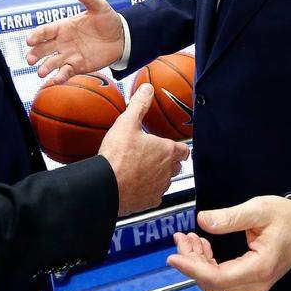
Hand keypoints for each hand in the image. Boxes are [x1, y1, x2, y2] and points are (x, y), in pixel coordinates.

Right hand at [25, 0, 127, 82]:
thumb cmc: (108, 20)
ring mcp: (69, 55)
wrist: (122, 38)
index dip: (37, 35)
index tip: (30, 41)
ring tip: (41, 72)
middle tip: (30, 59)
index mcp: (64, 26)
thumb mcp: (98, 7)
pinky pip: (65, 72)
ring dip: (45, 67)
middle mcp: (63, 42)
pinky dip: (59, 76)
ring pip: (52, 62)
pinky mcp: (77, 66)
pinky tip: (55, 80)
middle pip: (44, 48)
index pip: (46, 31)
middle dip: (35, 54)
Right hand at [98, 83, 190, 215]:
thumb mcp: (127, 122)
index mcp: (166, 151)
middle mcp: (167, 171)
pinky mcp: (149, 202)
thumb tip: (147, 89)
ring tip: (141, 169)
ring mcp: (159, 188)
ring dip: (158, 176)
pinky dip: (147, 191)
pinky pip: (153, 195)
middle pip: (176, 166)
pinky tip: (134, 184)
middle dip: (169, 161)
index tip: (173, 146)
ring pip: (165, 181)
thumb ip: (139, 104)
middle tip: (153, 155)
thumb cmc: (117, 156)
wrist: (106, 185)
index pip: (184, 150)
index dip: (179, 148)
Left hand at [168, 196, 290, 290]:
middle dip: (191, 261)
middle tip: (181, 237)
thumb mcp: (258, 210)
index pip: (216, 277)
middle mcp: (256, 282)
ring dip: (198, 262)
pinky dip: (207, 263)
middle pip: (212, 282)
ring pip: (215, 282)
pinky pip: (223, 277)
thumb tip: (203, 220)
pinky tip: (202, 244)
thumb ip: (229, 217)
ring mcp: (254, 283)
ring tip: (189, 238)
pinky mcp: (251, 278)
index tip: (173, 257)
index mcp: (259, 267)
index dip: (191, 269)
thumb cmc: (287, 217)